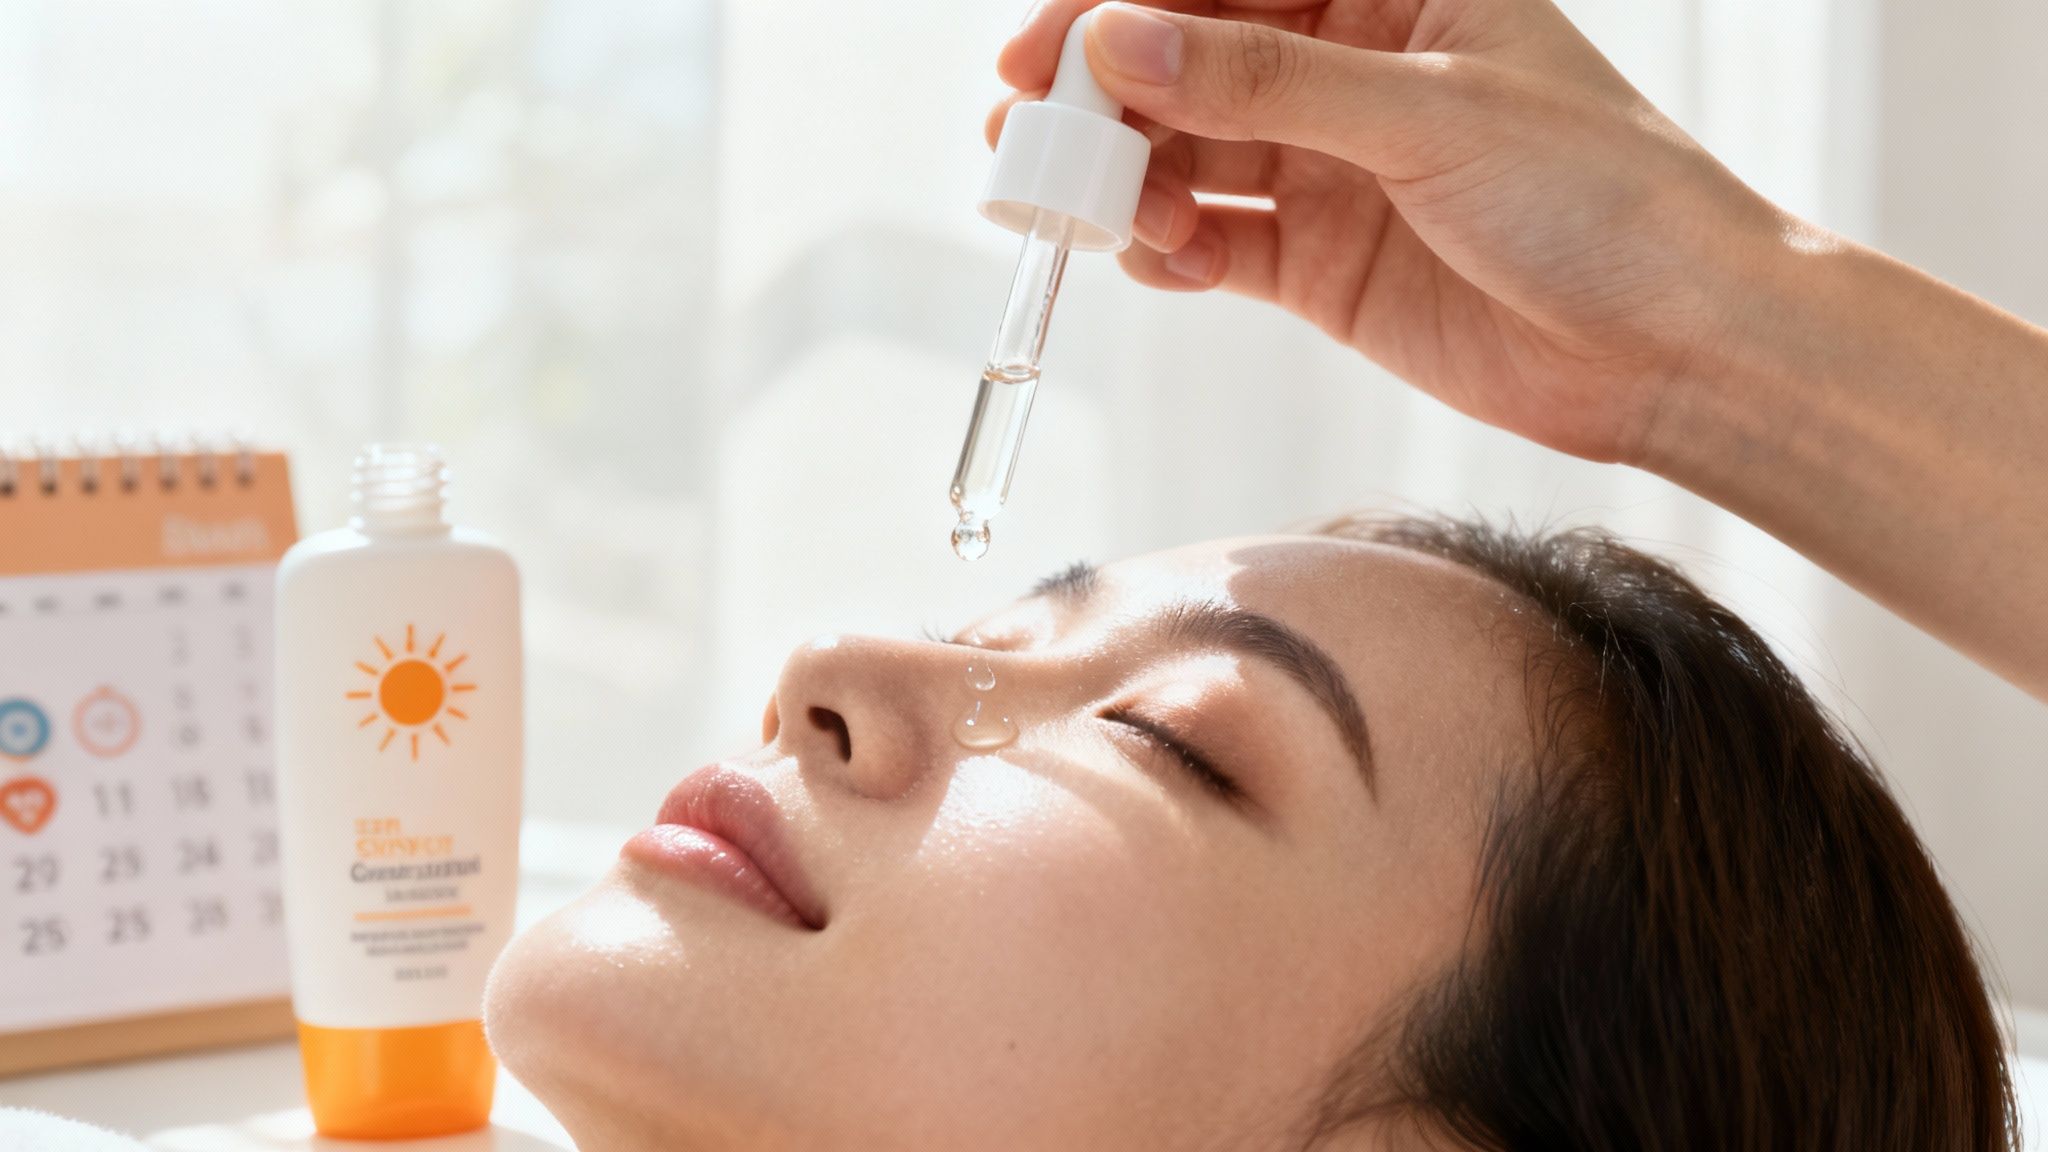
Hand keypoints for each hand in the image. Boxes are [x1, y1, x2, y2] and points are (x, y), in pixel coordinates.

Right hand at [992, 0, 1797, 464]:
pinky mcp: (1319, 263)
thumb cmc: (1603, 196)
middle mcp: (1349, 69)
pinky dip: (1171, 249)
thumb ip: (1267, 79)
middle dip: (1103, 96)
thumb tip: (1122, 39)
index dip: (1124, 3)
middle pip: (1187, 62)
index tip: (1046, 49)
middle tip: (1030, 140)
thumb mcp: (1429, 114)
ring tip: (1099, 212)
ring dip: (1126, 179)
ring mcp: (1329, 166)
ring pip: (1185, 153)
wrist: (1675, 348)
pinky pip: (1211, 240)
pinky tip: (1163, 260)